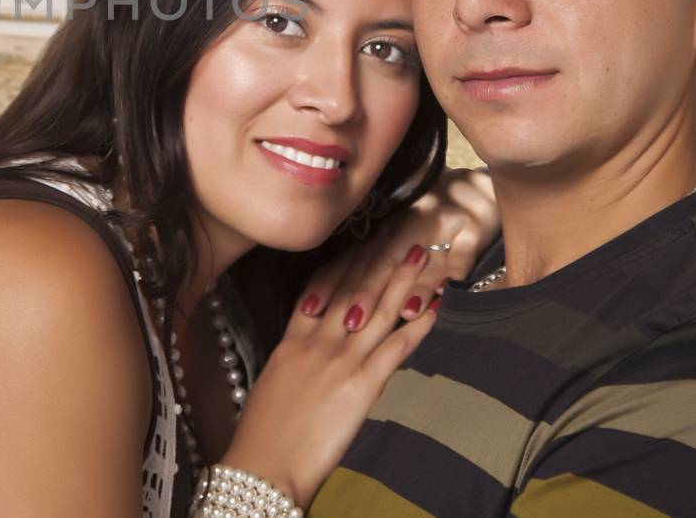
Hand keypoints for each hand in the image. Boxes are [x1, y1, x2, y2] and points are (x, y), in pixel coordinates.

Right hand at [218, 242, 438, 506]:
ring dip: (401, 280)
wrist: (264, 464)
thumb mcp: (272, 384)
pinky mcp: (361, 384)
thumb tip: (305, 351)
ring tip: (420, 254)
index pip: (321, 288)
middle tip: (395, 232)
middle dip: (375, 258)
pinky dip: (416, 325)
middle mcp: (317, 341)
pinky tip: (433, 308)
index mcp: (293, 340)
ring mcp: (340, 359)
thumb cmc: (262, 434)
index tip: (360, 241)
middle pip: (351, 288)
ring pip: (377, 309)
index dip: (344, 263)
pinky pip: (395, 347)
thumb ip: (293, 361)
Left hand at [296, 165, 496, 328]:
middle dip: (366, 293)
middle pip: (384, 262)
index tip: (309, 308)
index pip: (353, 260)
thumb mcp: (398, 232)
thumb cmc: (431, 216)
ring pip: (423, 260)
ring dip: (414, 287)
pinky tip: (448, 292)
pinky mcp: (473, 229)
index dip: (330, 283)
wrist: (476, 186)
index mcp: (386, 226)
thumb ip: (372, 261)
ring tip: (402, 312)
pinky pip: (464, 254)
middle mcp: (409, 223)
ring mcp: (442, 226)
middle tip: (349, 321)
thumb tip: (333, 297)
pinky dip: (455, 273)